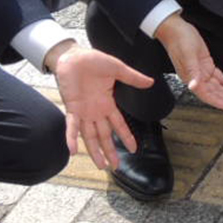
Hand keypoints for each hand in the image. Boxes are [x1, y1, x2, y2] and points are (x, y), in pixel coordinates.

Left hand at [46, 40, 152, 173]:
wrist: (73, 55)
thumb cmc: (93, 60)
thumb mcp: (117, 69)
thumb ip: (133, 78)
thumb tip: (150, 82)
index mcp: (107, 103)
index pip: (119, 124)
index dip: (126, 136)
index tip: (134, 149)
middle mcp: (96, 111)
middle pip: (105, 136)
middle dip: (110, 151)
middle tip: (115, 167)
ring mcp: (83, 112)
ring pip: (90, 136)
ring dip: (94, 151)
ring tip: (100, 165)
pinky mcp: (72, 108)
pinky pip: (72, 126)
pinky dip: (71, 138)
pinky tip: (73, 151)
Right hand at [154, 15, 222, 112]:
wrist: (175, 29)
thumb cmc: (179, 40)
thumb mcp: (188, 54)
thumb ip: (192, 71)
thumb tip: (194, 86)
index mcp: (190, 77)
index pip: (206, 94)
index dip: (218, 102)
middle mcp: (196, 77)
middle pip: (214, 93)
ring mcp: (201, 72)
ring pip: (218, 86)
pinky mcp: (206, 65)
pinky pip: (219, 77)